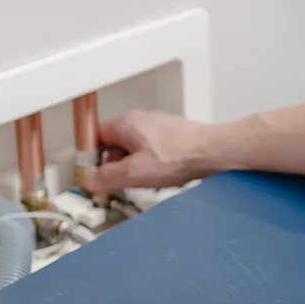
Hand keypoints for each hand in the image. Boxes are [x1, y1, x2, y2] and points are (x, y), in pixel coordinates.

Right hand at [81, 110, 217, 195]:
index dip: (91, 157)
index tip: (90, 173)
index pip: (95, 137)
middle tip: (120, 182)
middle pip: (115, 145)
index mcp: (126, 124)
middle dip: (115, 165)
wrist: (214, 151)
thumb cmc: (180, 155)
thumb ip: (107, 178)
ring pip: (135, 150)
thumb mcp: (134, 173)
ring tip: (146, 180)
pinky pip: (152, 152)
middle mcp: (141, 121)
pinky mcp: (173, 137)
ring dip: (135, 167)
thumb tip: (90, 182)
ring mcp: (158, 128)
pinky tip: (162, 176)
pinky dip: (152, 165)